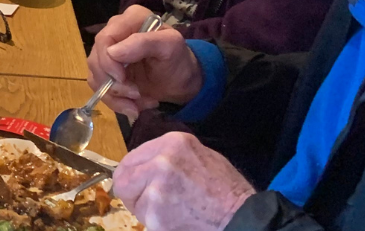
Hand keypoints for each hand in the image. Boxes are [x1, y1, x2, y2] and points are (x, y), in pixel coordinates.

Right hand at [88, 5, 201, 117]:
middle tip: (136, 95)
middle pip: (96, 58)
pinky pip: (99, 88)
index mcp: (130, 19)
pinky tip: (134, 105)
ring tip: (138, 103)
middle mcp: (114, 32)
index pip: (104, 38)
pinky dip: (116, 102)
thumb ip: (144, 44)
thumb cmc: (178, 61)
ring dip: (116, 96)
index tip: (123, 79)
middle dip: (114, 84)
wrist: (180, 82)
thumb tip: (113, 52)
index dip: (108, 61)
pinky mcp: (106, 72)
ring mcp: (107, 53)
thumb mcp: (170, 47)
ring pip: (95, 76)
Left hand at [113, 132, 256, 230]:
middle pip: (123, 177)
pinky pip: (143, 217)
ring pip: (131, 199)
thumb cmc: (225, 189)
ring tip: (169, 210)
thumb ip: (168, 155)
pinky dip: (154, 221)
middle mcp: (162, 161)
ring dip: (144, 207)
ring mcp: (157, 187)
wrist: (241, 216)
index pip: (132, 157)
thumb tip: (144, 164)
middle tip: (147, 200)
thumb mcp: (199, 155)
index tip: (140, 183)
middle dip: (132, 190)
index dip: (134, 173)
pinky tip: (175, 219)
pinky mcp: (156, 212)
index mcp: (172, 143)